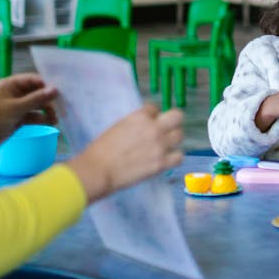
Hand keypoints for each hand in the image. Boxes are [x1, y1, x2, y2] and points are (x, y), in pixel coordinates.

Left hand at [0, 74, 57, 144]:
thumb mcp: (15, 108)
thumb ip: (36, 99)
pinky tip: (49, 123)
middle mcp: (13, 94)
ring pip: (35, 106)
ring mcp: (16, 107)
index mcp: (9, 85)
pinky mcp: (17, 120)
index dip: (46, 84)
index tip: (60, 92)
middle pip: (35, 93)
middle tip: (61, 108)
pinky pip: (32, 117)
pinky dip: (41, 119)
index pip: (31, 80)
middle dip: (47, 100)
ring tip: (55, 119)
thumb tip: (55, 90)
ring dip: (46, 111)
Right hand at [68, 103, 183, 202]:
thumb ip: (136, 123)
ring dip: (172, 140)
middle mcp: (153, 128)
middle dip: (172, 122)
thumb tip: (146, 125)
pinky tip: (165, 159)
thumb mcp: (119, 126)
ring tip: (163, 146)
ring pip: (180, 136)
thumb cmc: (102, 149)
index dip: (152, 116)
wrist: (98, 170)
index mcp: (140, 116)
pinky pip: (179, 156)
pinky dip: (173, 158)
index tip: (147, 123)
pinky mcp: (161, 163)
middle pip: (177, 117)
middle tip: (165, 130)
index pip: (155, 108)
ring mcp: (159, 146)